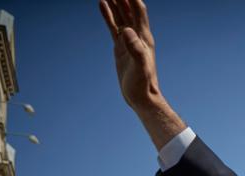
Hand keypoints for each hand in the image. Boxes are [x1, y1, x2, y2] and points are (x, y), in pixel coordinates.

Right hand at [99, 0, 184, 146]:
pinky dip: (107, 14)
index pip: (138, 10)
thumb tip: (127, 31)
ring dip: (114, 1)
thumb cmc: (143, 84)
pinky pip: (113, 25)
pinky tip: (101, 4)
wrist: (141, 97)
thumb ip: (136, 48)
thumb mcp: (140, 67)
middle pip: (128, 9)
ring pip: (120, 15)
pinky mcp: (120, 46)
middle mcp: (137, 35)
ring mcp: (128, 40)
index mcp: (143, 37)